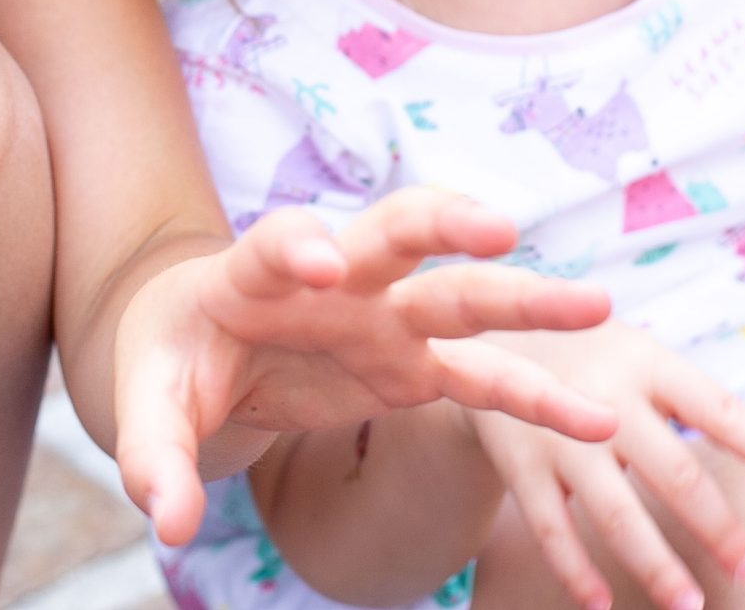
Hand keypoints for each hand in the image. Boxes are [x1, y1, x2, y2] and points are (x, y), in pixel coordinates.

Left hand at [117, 187, 614, 544]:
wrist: (202, 347)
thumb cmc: (173, 363)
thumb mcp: (146, 404)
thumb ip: (154, 458)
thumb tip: (171, 524)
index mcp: (252, 274)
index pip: (276, 244)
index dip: (295, 245)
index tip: (318, 259)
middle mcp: (331, 281)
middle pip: (392, 231)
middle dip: (442, 221)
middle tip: (495, 223)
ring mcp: (379, 319)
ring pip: (457, 293)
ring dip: (522, 297)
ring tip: (598, 304)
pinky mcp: (410, 367)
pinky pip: (481, 378)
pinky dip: (534, 397)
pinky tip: (595, 420)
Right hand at [469, 326, 744, 609]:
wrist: (483, 335)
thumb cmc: (593, 359)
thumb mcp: (639, 355)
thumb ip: (695, 400)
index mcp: (645, 361)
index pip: (716, 407)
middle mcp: (604, 393)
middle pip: (671, 467)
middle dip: (715, 524)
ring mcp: (556, 429)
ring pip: (613, 509)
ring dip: (654, 561)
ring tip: (690, 604)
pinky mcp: (519, 460)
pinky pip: (550, 525)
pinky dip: (575, 567)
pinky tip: (601, 605)